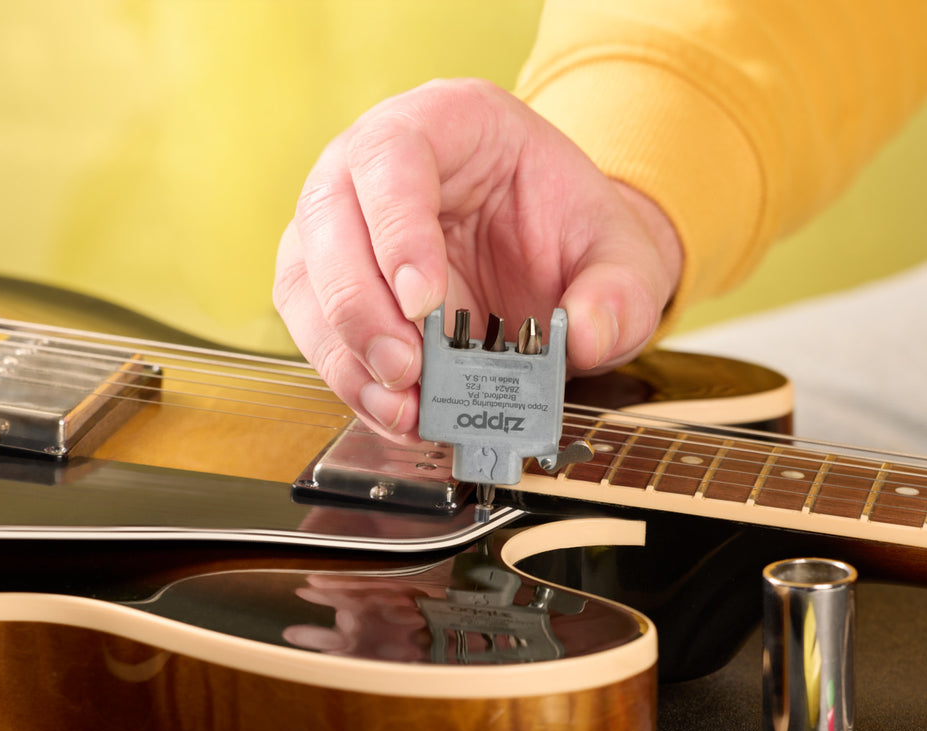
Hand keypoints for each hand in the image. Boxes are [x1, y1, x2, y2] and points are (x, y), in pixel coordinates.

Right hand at [273, 78, 682, 440]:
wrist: (554, 258)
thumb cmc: (569, 231)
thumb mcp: (621, 256)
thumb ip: (619, 293)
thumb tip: (586, 336)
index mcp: (446, 121)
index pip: (392, 154)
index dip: (397, 229)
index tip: (423, 301)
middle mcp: (369, 162)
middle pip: (328, 217)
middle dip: (359, 306)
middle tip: (406, 369)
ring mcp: (339, 223)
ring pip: (305, 280)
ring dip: (345, 353)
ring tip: (403, 406)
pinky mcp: (328, 283)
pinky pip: (314, 331)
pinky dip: (349, 380)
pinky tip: (395, 412)